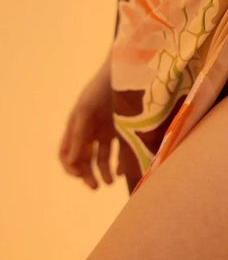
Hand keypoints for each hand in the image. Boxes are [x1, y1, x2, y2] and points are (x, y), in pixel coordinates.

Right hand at [58, 61, 122, 188]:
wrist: (127, 73)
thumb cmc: (102, 89)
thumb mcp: (87, 110)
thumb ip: (79, 135)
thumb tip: (72, 160)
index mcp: (76, 126)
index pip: (67, 153)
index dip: (70, 167)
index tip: (79, 175)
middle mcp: (90, 131)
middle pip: (84, 160)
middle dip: (87, 174)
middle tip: (95, 187)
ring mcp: (107, 131)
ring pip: (101, 159)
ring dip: (104, 172)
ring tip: (110, 182)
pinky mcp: (124, 131)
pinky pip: (120, 152)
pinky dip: (121, 163)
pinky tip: (122, 171)